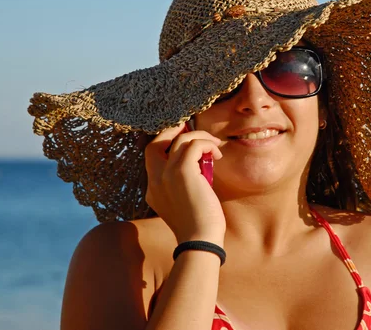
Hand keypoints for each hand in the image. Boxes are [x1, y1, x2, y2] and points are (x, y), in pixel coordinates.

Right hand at [145, 122, 225, 244]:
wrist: (200, 240)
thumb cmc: (199, 225)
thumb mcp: (184, 203)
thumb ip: (183, 185)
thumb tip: (199, 165)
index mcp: (153, 189)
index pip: (152, 156)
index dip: (167, 143)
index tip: (184, 140)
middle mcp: (154, 179)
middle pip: (156, 142)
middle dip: (174, 131)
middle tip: (193, 129)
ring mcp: (166, 174)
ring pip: (179, 139)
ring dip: (199, 137)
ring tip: (214, 145)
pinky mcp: (182, 172)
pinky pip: (194, 145)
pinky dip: (207, 144)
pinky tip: (217, 154)